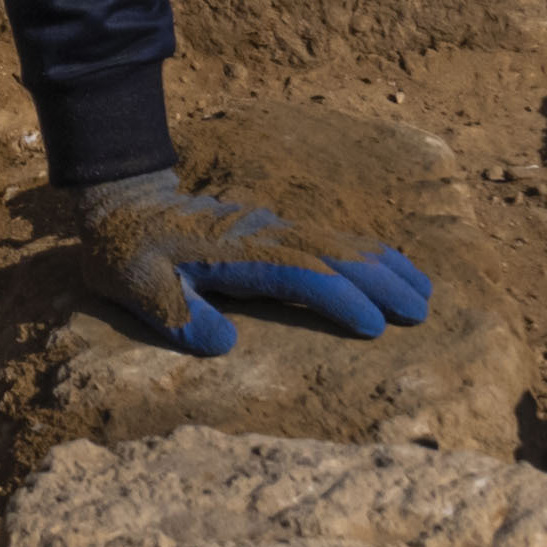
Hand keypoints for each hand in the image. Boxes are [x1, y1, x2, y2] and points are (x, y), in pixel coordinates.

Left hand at [63, 167, 430, 358]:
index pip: (298, 274)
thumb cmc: (126, 254)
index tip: (373, 326)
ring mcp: (271, 226)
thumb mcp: (136, 288)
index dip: (337, 299)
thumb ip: (178, 315)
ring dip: (383, 265)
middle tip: (422, 313)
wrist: (122, 203)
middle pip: (333, 255)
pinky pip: (329, 237)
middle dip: (380, 282)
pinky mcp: (273, 227)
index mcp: (233, 253)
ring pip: (338, 242)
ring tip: (424, 292)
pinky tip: (389, 265)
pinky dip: (366, 251)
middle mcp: (262, 234)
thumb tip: (224, 343)